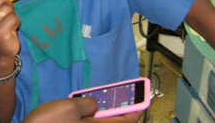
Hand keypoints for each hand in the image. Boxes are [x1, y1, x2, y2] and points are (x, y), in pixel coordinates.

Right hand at [0, 0, 20, 73]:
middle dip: (7, 4)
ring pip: (7, 8)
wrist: (1, 51)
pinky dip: (16, 22)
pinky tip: (12, 29)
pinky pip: (12, 18)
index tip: (0, 3)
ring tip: (8, 22)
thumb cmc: (0, 27)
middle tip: (7, 14)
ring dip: (12, 14)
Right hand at [21, 98, 142, 122]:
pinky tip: (85, 111)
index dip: (138, 107)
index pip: (129, 120)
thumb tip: (95, 106)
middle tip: (122, 95)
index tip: (143, 95)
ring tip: (102, 100)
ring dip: (104, 114)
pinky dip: (92, 118)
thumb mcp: (71, 107)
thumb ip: (89, 104)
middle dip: (120, 110)